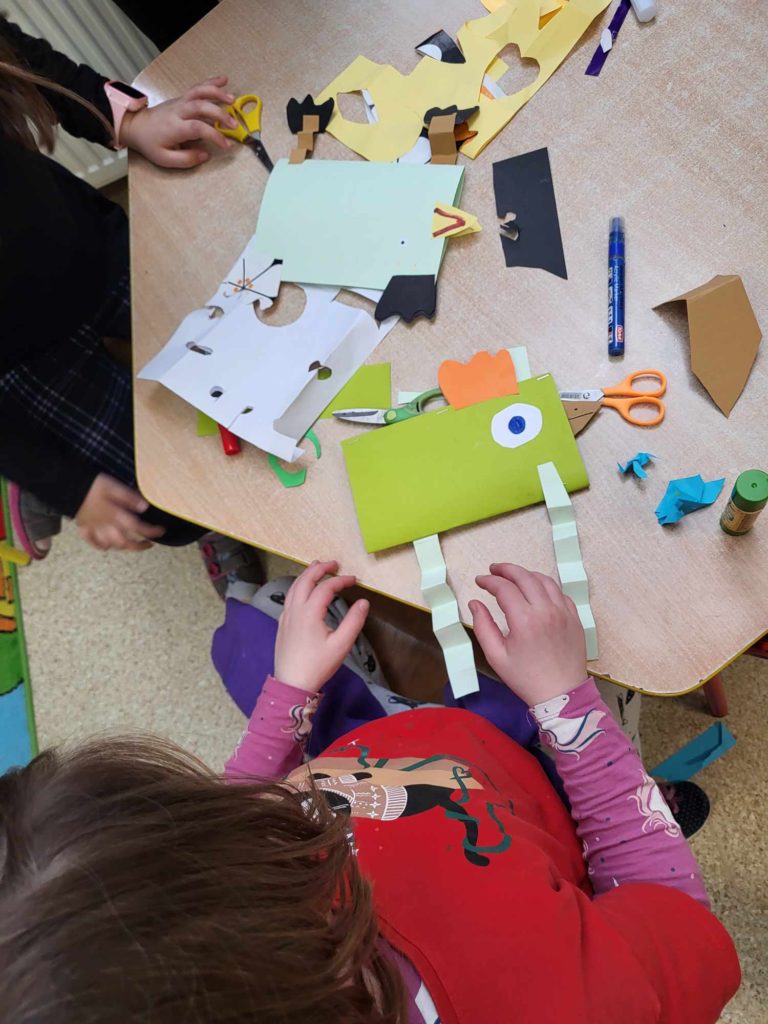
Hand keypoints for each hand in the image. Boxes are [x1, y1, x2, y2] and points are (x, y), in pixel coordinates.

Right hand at [76, 474, 164, 551]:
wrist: (67, 487)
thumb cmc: (92, 485)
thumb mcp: (114, 487)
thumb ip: (129, 498)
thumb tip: (144, 507)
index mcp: (116, 516)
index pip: (138, 528)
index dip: (151, 531)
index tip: (161, 531)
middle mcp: (106, 526)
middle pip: (125, 543)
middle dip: (139, 546)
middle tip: (149, 544)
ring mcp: (94, 529)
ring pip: (110, 545)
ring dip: (122, 547)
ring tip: (131, 544)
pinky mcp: (84, 528)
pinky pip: (93, 542)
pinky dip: (100, 546)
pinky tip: (107, 546)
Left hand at [120, 75, 237, 167]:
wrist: (137, 125)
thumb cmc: (151, 143)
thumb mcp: (165, 159)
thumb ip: (186, 159)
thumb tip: (205, 154)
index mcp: (174, 127)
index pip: (197, 128)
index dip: (214, 135)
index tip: (227, 145)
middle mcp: (178, 111)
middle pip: (200, 106)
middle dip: (219, 113)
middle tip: (235, 124)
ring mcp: (180, 102)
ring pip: (199, 92)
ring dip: (217, 93)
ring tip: (233, 99)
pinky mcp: (182, 98)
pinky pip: (197, 88)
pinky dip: (210, 82)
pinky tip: (223, 80)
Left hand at [274, 560, 369, 693]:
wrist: (292, 684)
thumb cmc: (318, 665)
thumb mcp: (341, 645)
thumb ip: (354, 621)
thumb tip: (363, 602)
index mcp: (310, 612)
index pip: (326, 587)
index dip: (341, 580)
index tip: (354, 580)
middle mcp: (295, 609)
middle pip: (305, 580)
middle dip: (320, 568)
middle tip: (334, 564)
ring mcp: (286, 616)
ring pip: (294, 587)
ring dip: (306, 574)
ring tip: (317, 567)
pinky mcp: (282, 623)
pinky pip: (289, 597)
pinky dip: (298, 587)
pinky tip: (303, 591)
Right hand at [469, 564, 586, 706]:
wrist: (561, 694)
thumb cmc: (526, 678)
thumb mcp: (496, 656)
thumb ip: (483, 626)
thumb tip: (475, 603)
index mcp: (524, 620)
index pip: (504, 588)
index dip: (489, 581)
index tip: (480, 581)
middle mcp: (546, 610)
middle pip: (525, 577)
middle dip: (506, 569)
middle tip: (494, 570)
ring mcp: (563, 612)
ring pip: (545, 580)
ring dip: (527, 574)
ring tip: (514, 577)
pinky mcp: (574, 617)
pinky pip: (560, 593)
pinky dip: (545, 586)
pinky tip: (536, 591)